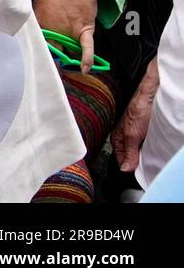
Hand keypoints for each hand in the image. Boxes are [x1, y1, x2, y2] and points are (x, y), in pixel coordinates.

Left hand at [32, 0, 104, 71]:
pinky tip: (85, 68)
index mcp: (40, 20)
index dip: (35, 46)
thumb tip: (20, 16)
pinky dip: (87, 58)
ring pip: (67, 49)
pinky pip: (87, 47)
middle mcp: (54, 27)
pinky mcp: (85, 30)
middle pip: (51, 47)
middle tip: (48, 62)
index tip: (32, 54)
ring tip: (62, 69)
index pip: (35, 39)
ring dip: (66, 58)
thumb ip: (30, 10)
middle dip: (50, 55)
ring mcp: (70, 30)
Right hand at [112, 57, 158, 171]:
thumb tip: (124, 169)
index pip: (120, 159)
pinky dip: (147, 147)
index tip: (136, 172)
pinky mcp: (141, 131)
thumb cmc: (138, 108)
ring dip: (141, 154)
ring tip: (147, 154)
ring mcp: (133, 134)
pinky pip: (142, 144)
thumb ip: (129, 152)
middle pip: (128, 156)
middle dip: (134, 161)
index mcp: (117, 138)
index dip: (127, 166)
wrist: (149, 95)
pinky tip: (151, 147)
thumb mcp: (133, 134)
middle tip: (143, 164)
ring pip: (136, 150)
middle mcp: (123, 136)